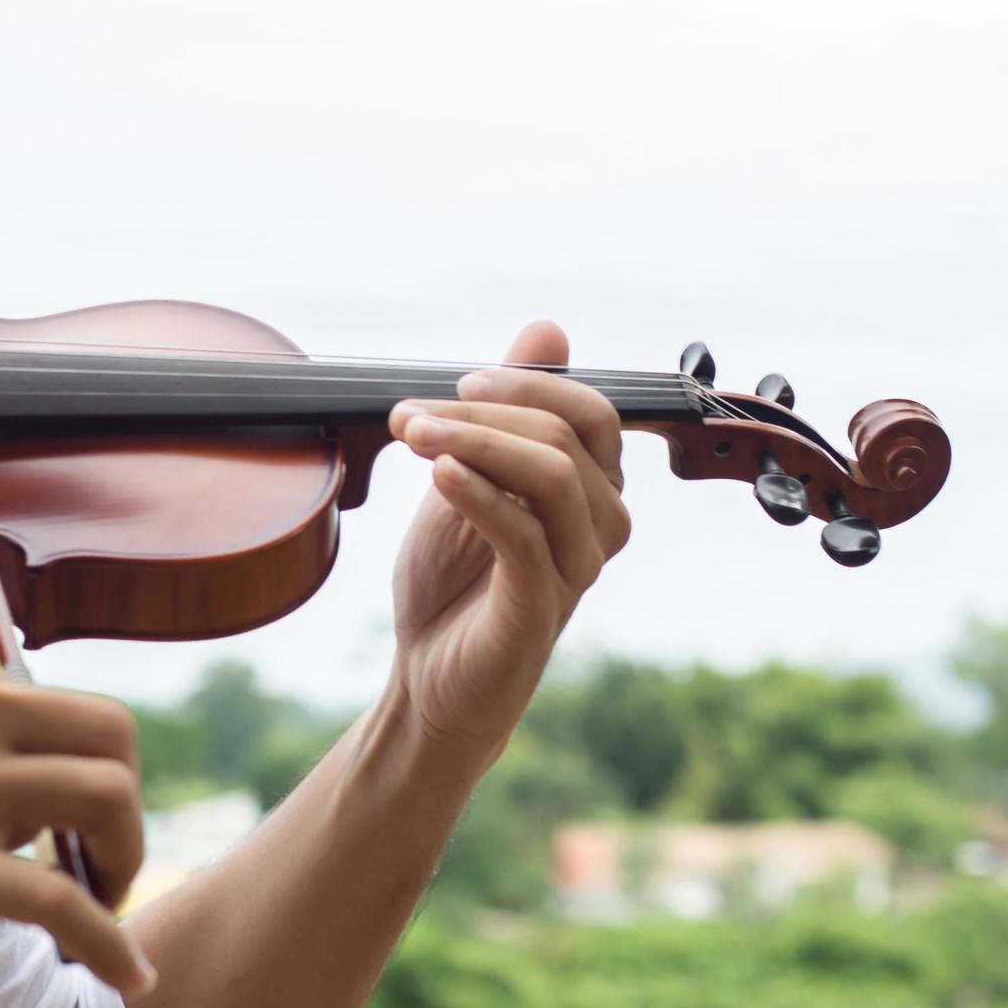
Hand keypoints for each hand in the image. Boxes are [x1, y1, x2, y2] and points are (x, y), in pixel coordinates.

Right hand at [0, 629, 155, 992]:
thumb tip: (7, 766)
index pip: (56, 704)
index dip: (70, 767)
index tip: (56, 823)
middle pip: (112, 735)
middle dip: (126, 803)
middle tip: (104, 862)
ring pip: (106, 801)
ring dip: (125, 862)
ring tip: (104, 909)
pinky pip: (62, 902)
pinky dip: (112, 943)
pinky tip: (130, 979)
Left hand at [382, 321, 632, 753]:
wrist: (429, 678)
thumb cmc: (453, 580)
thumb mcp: (471, 474)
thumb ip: (509, 410)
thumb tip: (549, 328)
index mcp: (594, 491)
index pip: (592, 412)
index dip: (528, 385)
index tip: (455, 386)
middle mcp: (601, 527)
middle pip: (570, 437)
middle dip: (484, 412)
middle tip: (406, 414)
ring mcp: (576, 570)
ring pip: (554, 477)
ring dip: (474, 443)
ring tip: (411, 437)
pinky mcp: (539, 609)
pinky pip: (524, 534)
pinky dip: (478, 493)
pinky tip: (437, 474)